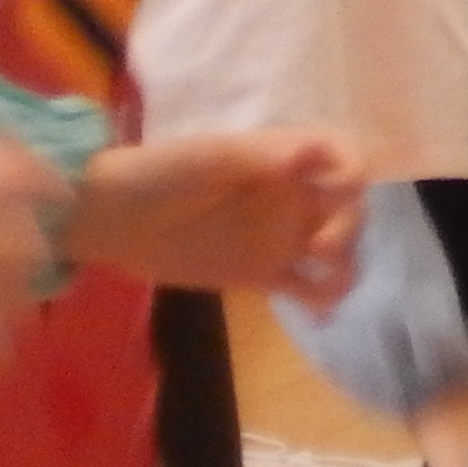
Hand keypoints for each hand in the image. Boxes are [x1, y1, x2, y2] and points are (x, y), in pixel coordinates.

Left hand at [68, 126, 364, 302]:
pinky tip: (318, 312)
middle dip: (348, 226)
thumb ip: (253, 159)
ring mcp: (279, 236)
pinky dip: (323, 298)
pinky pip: (307, 286)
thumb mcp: (204, 159)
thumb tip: (302, 157)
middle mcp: (290, 195)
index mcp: (282, 158)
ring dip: (344, 263)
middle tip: (320, 249)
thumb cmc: (159, 175)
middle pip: (347, 206)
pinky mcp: (263, 273)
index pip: (340, 155)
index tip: (343, 192)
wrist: (115, 218)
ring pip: (336, 248)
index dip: (352, 170)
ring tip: (323, 283)